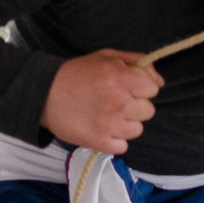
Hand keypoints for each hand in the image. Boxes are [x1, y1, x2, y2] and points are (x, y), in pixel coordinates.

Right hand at [41, 50, 161, 154]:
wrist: (44, 94)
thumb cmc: (76, 73)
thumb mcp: (106, 56)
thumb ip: (136, 62)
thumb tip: (159, 80)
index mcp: (120, 77)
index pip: (153, 88)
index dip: (143, 86)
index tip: (130, 87)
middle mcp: (118, 101)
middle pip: (148, 110)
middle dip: (136, 105)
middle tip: (117, 101)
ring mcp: (110, 124)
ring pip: (137, 129)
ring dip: (126, 123)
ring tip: (109, 115)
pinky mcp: (100, 142)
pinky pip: (123, 146)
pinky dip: (115, 139)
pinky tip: (103, 128)